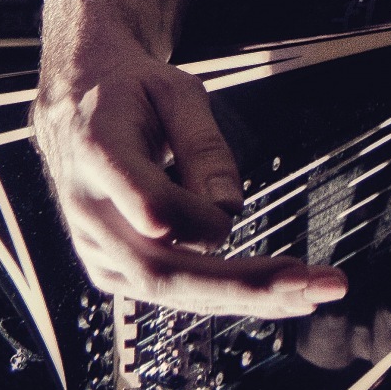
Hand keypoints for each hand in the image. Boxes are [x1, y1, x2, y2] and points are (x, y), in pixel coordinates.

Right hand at [32, 38, 347, 315]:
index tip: (230, 210)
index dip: (198, 219)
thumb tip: (228, 207)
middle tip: (308, 285)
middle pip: (164, 270)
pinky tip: (276, 293)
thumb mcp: (175, 91)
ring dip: (246, 298)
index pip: (150, 208)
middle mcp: (90, 212)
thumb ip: (204, 145)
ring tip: (311, 292)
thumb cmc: (131, 93)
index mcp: (99, 154)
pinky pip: (171, 291)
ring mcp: (97, 248)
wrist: (79, 109)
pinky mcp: (112, 269)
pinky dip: (226, 295)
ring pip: (171, 292)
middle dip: (243, 285)